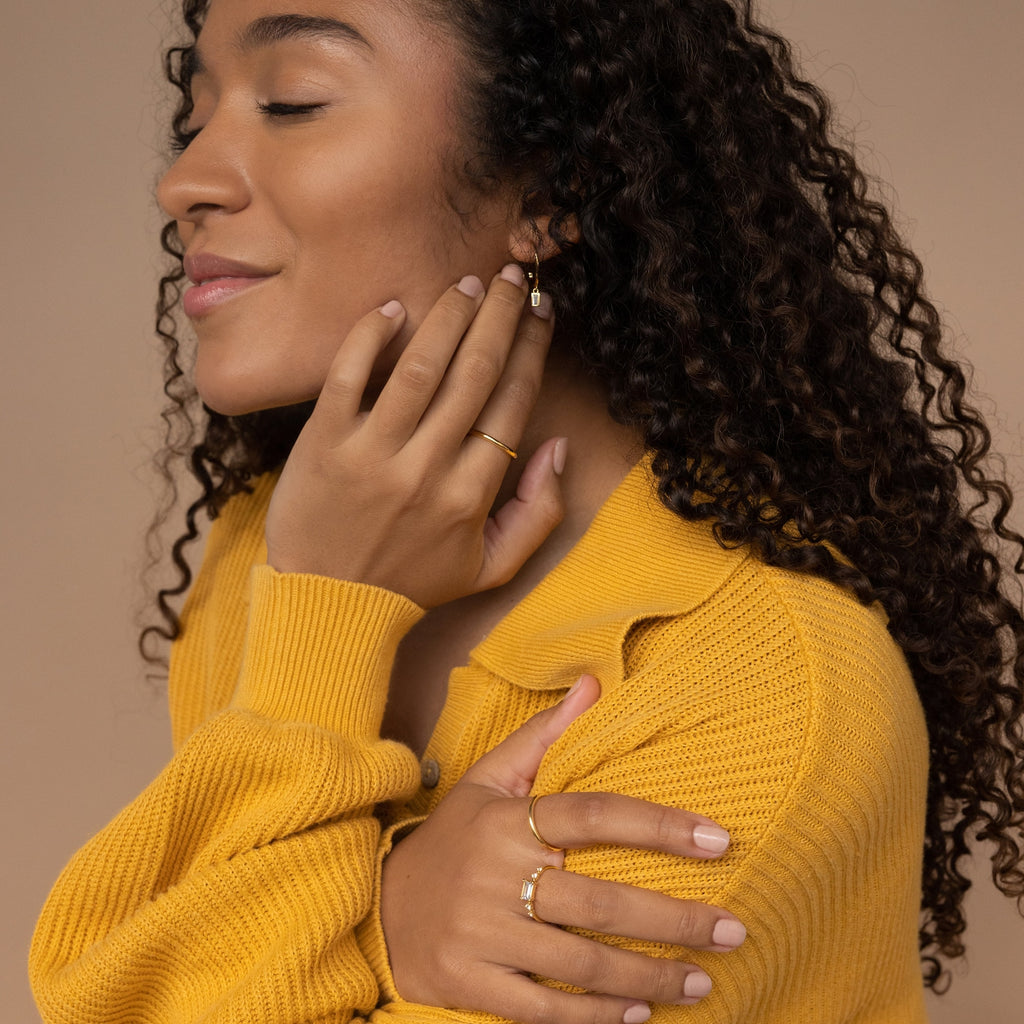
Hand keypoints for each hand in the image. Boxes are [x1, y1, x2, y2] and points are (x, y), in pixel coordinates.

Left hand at [265, 267, 563, 607]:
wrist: (328, 607)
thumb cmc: (412, 583)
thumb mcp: (491, 567)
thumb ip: (538, 514)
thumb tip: (557, 448)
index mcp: (471, 495)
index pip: (512, 403)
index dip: (532, 350)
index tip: (541, 313)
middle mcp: (426, 468)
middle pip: (474, 373)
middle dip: (500, 316)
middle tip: (512, 278)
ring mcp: (373, 453)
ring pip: (420, 367)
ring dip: (449, 315)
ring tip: (468, 283)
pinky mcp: (324, 443)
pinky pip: (349, 375)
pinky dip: (371, 336)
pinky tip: (394, 308)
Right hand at [381, 676, 744, 1023]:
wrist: (379, 909)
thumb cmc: (452, 839)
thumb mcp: (487, 779)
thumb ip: (542, 736)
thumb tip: (595, 684)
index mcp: (506, 822)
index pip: (592, 815)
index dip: (658, 825)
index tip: (718, 840)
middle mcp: (493, 876)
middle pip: (598, 902)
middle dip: (675, 921)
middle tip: (732, 930)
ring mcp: (479, 935)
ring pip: (579, 963)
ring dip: (648, 977)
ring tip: (701, 982)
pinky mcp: (469, 984)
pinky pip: (544, 1011)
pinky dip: (596, 1018)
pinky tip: (639, 1015)